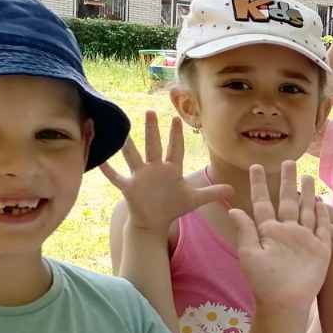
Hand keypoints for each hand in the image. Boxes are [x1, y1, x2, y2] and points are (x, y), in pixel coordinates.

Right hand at [99, 111, 230, 234]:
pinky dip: (108, 169)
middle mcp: (155, 169)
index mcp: (171, 169)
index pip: (175, 149)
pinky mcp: (128, 187)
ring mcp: (140, 176)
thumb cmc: (173, 206)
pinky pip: (116, 177)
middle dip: (153, 130)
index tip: (176, 119)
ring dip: (128, 145)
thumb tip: (234, 191)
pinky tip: (99, 159)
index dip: (176, 136)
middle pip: (154, 146)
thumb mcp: (195, 199)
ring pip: (133, 157)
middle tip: (151, 111)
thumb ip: (212, 193)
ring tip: (123, 131)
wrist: (155, 221)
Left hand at [231, 162, 331, 311]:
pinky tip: (322, 200)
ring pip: (306, 209)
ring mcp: (305, 238)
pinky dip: (323, 213)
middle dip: (287, 181)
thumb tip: (234, 208)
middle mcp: (286, 231)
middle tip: (288, 161)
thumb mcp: (249, 254)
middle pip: (287, 200)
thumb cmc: (264, 281)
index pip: (262, 202)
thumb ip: (245, 230)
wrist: (286, 301)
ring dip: (306, 193)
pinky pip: (323, 226)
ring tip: (308, 175)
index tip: (255, 166)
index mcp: (268, 231)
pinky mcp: (320, 247)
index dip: (259, 185)